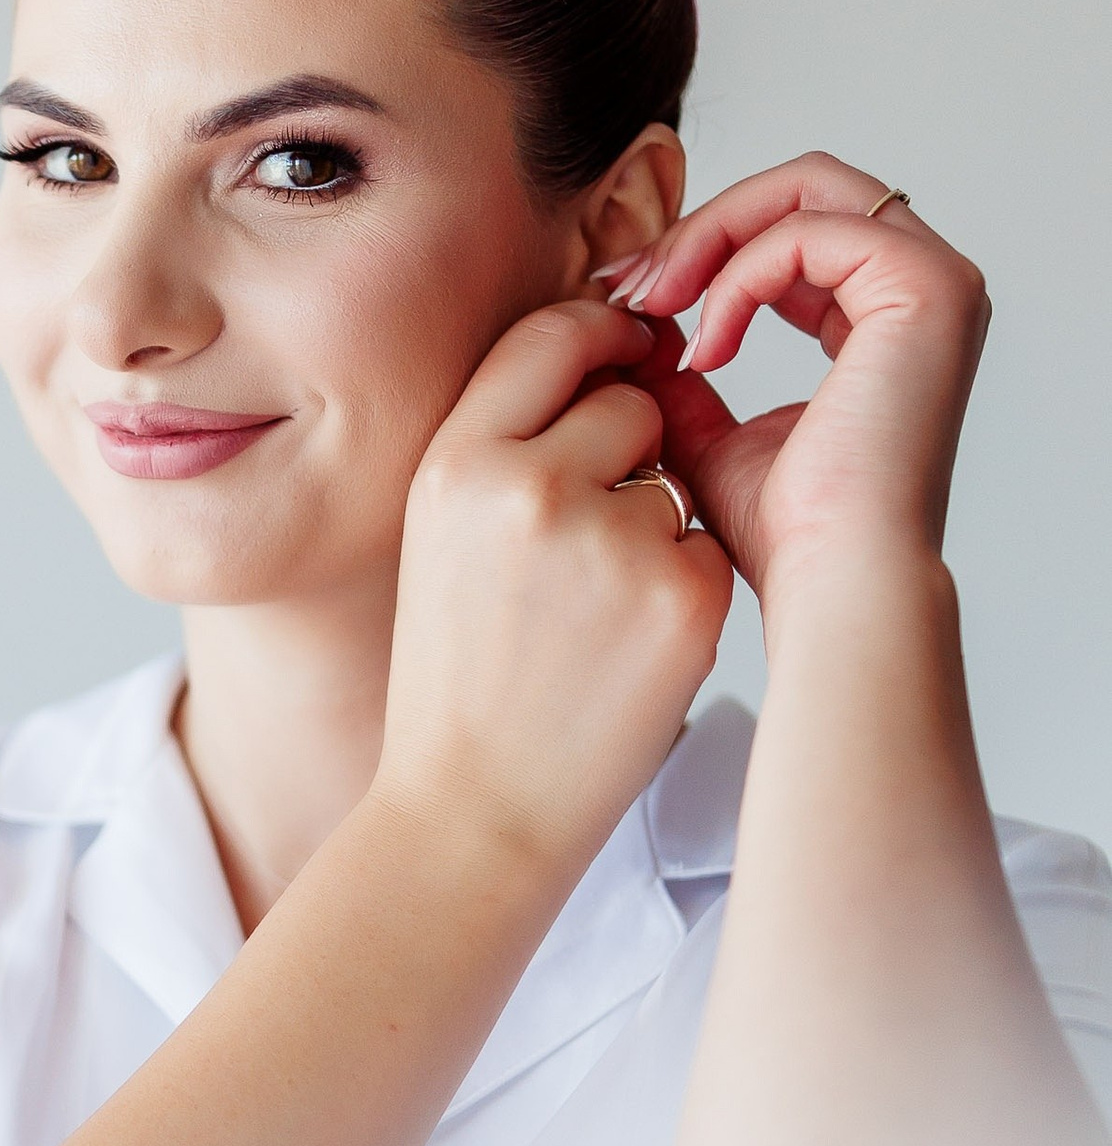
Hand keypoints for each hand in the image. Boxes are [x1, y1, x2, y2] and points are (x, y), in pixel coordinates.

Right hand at [379, 296, 734, 868]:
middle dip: (630, 443)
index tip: (622, 349)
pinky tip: (627, 644)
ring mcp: (612, 542)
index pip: (549, 337)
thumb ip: (503, 443)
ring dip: (655, 521)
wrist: (476, 810)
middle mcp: (528, 488)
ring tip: (592, 608)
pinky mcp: (683, 596)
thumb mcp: (439, 537)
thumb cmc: (458, 679)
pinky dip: (682, 584)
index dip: (598, 335)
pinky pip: (707, 542)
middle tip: (589, 527)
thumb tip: (603, 358)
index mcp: (455, 465)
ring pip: (676, 473)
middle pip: (628, 399)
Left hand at [600, 154, 988, 608]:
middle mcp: (923, 288)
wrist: (834, 583)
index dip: (702, 246)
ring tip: (653, 307)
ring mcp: (936, 282)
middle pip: (803, 186)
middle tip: (630, 284)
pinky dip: (739, 274)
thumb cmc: (784, 535)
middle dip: (703, 226)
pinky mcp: (927, 289)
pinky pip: (810, 231)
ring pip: (807, 190)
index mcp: (884, 317)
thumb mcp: (707, 435)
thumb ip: (682, 371)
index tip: (623, 294)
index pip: (791, 228)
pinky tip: (706, 347)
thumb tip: (633, 322)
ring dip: (710, 239)